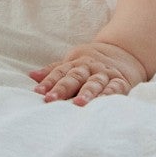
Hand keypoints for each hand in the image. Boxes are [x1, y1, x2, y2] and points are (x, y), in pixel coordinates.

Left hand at [31, 41, 146, 103]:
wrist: (124, 52)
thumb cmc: (91, 63)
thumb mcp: (72, 62)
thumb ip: (54, 71)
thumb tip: (31, 75)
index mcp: (76, 64)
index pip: (60, 72)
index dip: (48, 82)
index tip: (38, 92)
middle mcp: (89, 68)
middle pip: (75, 77)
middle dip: (63, 88)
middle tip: (51, 99)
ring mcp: (105, 74)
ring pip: (94, 82)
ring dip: (87, 92)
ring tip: (78, 103)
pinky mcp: (120, 81)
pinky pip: (114, 88)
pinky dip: (108, 94)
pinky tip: (102, 102)